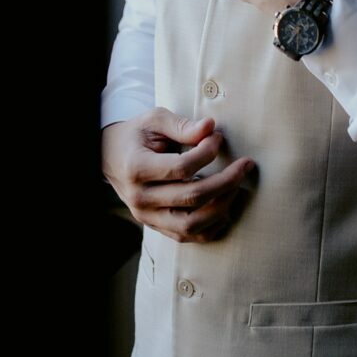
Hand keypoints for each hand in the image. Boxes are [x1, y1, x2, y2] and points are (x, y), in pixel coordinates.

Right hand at [101, 108, 255, 242]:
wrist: (110, 157)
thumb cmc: (136, 135)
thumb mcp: (154, 121)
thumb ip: (182, 125)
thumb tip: (211, 128)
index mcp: (136, 168)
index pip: (180, 168)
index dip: (206, 153)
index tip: (219, 138)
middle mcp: (140, 198)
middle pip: (191, 197)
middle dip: (226, 181)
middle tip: (245, 165)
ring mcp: (147, 217)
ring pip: (192, 224)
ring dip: (222, 206)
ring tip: (237, 186)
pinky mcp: (156, 226)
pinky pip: (188, 236)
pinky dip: (211, 226)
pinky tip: (225, 206)